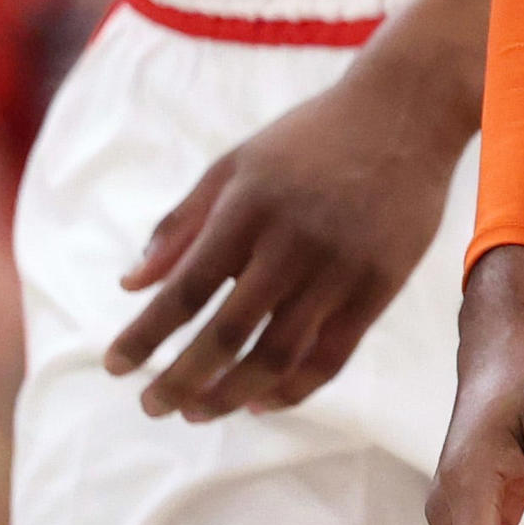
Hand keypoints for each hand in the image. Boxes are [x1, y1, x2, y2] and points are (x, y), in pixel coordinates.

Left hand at [102, 45, 472, 418]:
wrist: (408, 113)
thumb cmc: (310, 138)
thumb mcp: (236, 164)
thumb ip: (182, 223)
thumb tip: (132, 285)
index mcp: (250, 207)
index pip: (186, 288)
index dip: (146, 335)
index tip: (116, 367)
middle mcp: (294, 240)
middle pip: (227, 333)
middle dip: (181, 380)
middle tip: (152, 406)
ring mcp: (342, 266)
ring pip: (278, 355)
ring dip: (231, 395)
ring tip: (200, 411)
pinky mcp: (381, 284)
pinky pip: (332, 355)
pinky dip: (293, 388)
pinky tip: (262, 400)